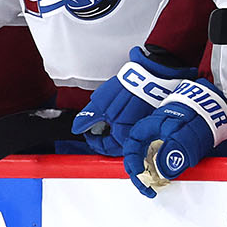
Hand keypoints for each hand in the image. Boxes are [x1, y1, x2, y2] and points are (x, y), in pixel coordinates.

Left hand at [73, 47, 195, 156]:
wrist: (147, 79)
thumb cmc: (126, 92)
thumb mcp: (98, 105)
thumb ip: (86, 119)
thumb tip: (78, 127)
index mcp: (122, 138)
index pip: (104, 148)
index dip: (92, 140)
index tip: (87, 131)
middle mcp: (133, 136)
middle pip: (115, 143)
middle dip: (103, 135)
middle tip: (95, 126)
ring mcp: (140, 128)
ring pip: (123, 134)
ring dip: (112, 128)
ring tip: (106, 117)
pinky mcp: (146, 119)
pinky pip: (131, 125)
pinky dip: (122, 122)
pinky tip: (119, 112)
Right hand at [122, 79, 226, 197]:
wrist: (214, 104)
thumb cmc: (197, 114)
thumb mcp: (182, 136)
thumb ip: (171, 155)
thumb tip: (162, 171)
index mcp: (147, 128)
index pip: (131, 152)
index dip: (134, 169)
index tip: (143, 181)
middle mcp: (150, 131)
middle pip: (137, 156)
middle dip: (141, 175)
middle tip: (148, 188)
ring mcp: (159, 135)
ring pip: (148, 156)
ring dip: (150, 172)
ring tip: (157, 183)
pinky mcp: (170, 138)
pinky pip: (160, 155)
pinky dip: (161, 167)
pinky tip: (168, 173)